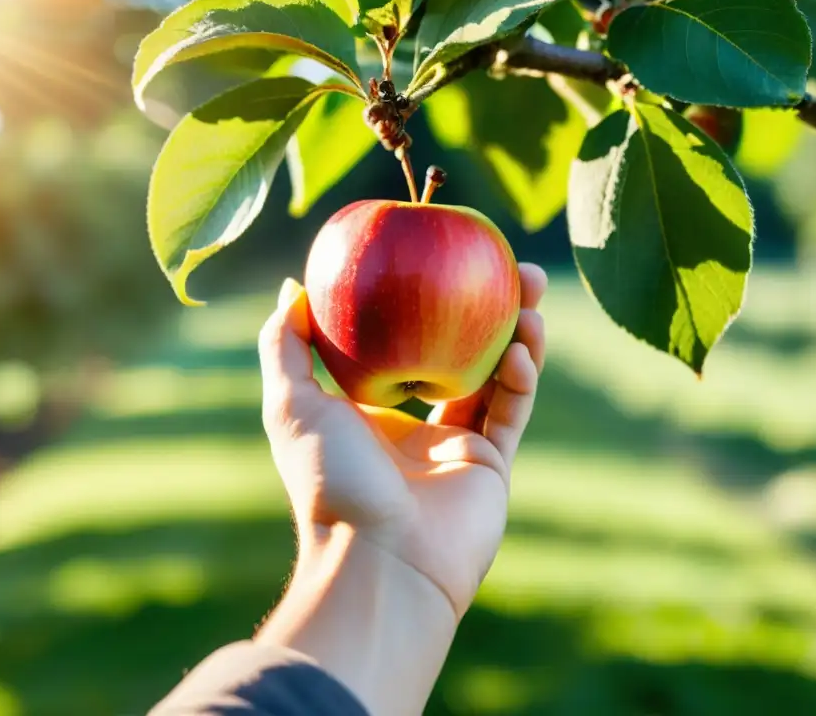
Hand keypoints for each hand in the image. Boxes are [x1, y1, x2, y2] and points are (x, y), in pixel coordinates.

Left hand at [258, 263, 547, 617]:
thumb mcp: (290, 404)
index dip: (423, 299)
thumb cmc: (329, 479)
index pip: (404, 338)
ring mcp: (456, 445)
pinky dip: (520, 380)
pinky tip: (520, 351)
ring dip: (518, 334)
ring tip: (531, 292)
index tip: (437, 256)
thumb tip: (291, 287)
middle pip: (460, 350)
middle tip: (508, 264)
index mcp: (372, 408)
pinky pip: (511, 413)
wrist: (377, 560)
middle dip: (487, 307)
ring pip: (497, 376)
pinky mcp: (491, 467)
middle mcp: (416, 423)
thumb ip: (284, 345)